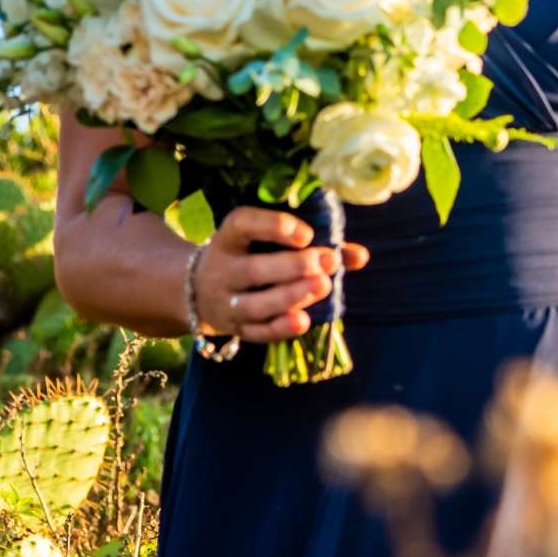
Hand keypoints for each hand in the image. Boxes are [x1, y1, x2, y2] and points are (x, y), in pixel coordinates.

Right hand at [186, 206, 370, 343]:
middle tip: (327, 261)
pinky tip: (305, 321)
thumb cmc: (248, 256)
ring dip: (291, 296)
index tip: (307, 234)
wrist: (196, 290)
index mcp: (228, 237)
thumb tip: (361, 256)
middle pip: (254, 270)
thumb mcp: (265, 242)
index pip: (242, 224)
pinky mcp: (234, 328)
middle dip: (293, 267)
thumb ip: (314, 246)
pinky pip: (256, 332)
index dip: (273, 226)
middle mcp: (222, 269)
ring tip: (323, 286)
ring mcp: (225, 302)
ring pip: (256, 304)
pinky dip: (280, 328)